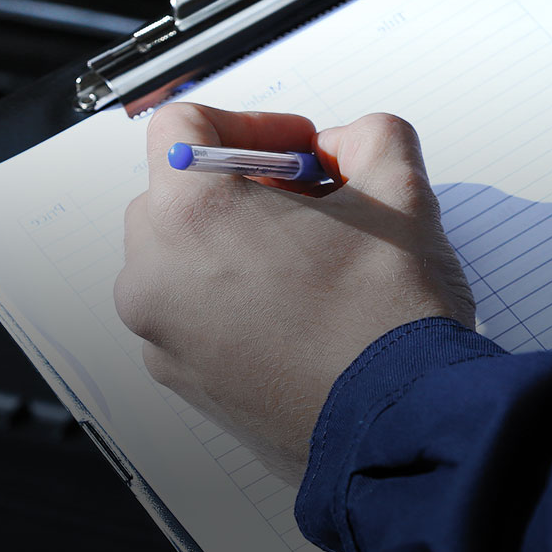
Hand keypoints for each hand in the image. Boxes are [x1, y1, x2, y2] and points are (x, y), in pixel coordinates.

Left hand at [115, 103, 473, 484]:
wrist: (397, 429)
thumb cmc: (387, 320)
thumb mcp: (399, 192)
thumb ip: (370, 137)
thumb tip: (347, 145)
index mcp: (187, 217)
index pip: (184, 127)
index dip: (252, 122)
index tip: (298, 149)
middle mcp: (152, 276)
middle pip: (176, 194)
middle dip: (243, 186)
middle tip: (310, 201)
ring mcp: (160, 336)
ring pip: (180, 259)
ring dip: (234, 245)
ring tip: (306, 260)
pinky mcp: (182, 381)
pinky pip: (190, 316)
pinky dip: (230, 301)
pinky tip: (295, 313)